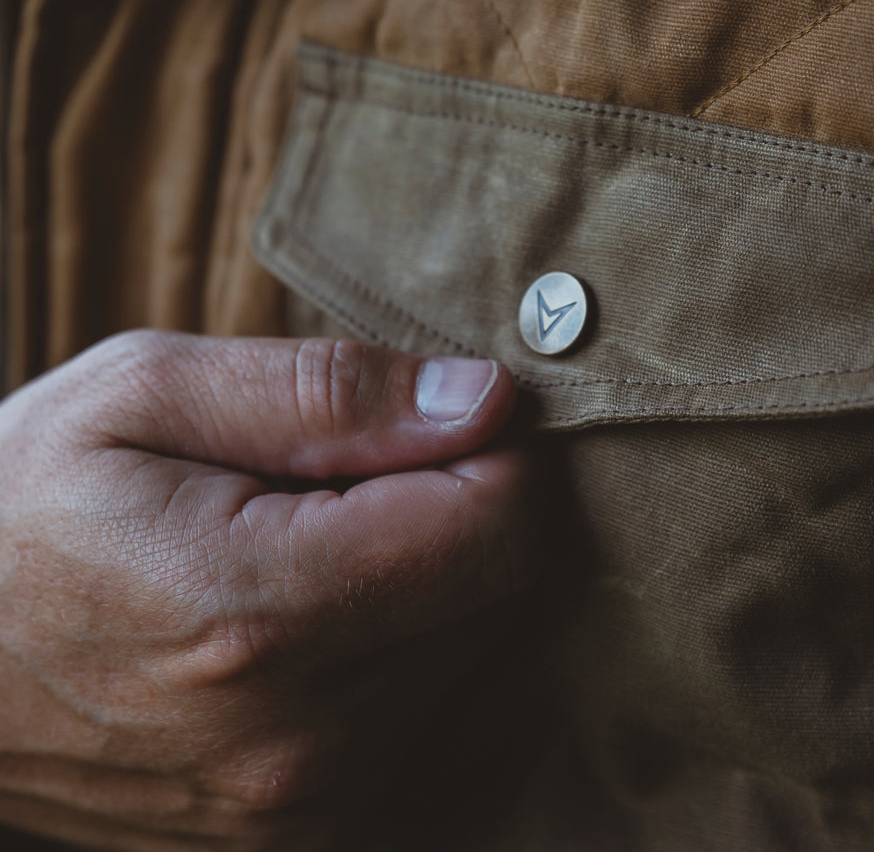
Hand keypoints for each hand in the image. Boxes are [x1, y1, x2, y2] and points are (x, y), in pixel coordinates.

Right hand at [0, 331, 533, 849]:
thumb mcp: (145, 394)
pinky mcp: (288, 841)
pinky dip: (392, 653)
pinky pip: (417, 722)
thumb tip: (487, 400)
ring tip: (301, 548)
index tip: (429, 423)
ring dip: (421, 587)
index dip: (490, 451)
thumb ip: (329, 393)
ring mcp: (292, 814)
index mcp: (258, 614)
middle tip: (337, 482)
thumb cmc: (21, 503)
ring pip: (468, 660)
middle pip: (498, 598)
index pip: (497, 530)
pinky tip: (303, 620)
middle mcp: (294, 743)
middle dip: (453, 514)